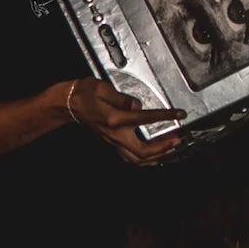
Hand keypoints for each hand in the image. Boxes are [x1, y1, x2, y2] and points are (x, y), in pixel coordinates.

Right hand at [65, 78, 183, 164]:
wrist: (69, 103)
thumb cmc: (84, 93)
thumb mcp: (103, 88)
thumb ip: (122, 98)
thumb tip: (138, 106)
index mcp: (115, 119)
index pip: (145, 119)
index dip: (165, 116)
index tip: (179, 114)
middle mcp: (115, 134)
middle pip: (142, 152)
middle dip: (163, 149)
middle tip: (177, 141)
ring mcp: (113, 141)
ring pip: (136, 159)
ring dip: (155, 157)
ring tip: (169, 150)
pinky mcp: (112, 142)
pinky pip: (130, 158)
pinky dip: (144, 160)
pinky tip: (152, 156)